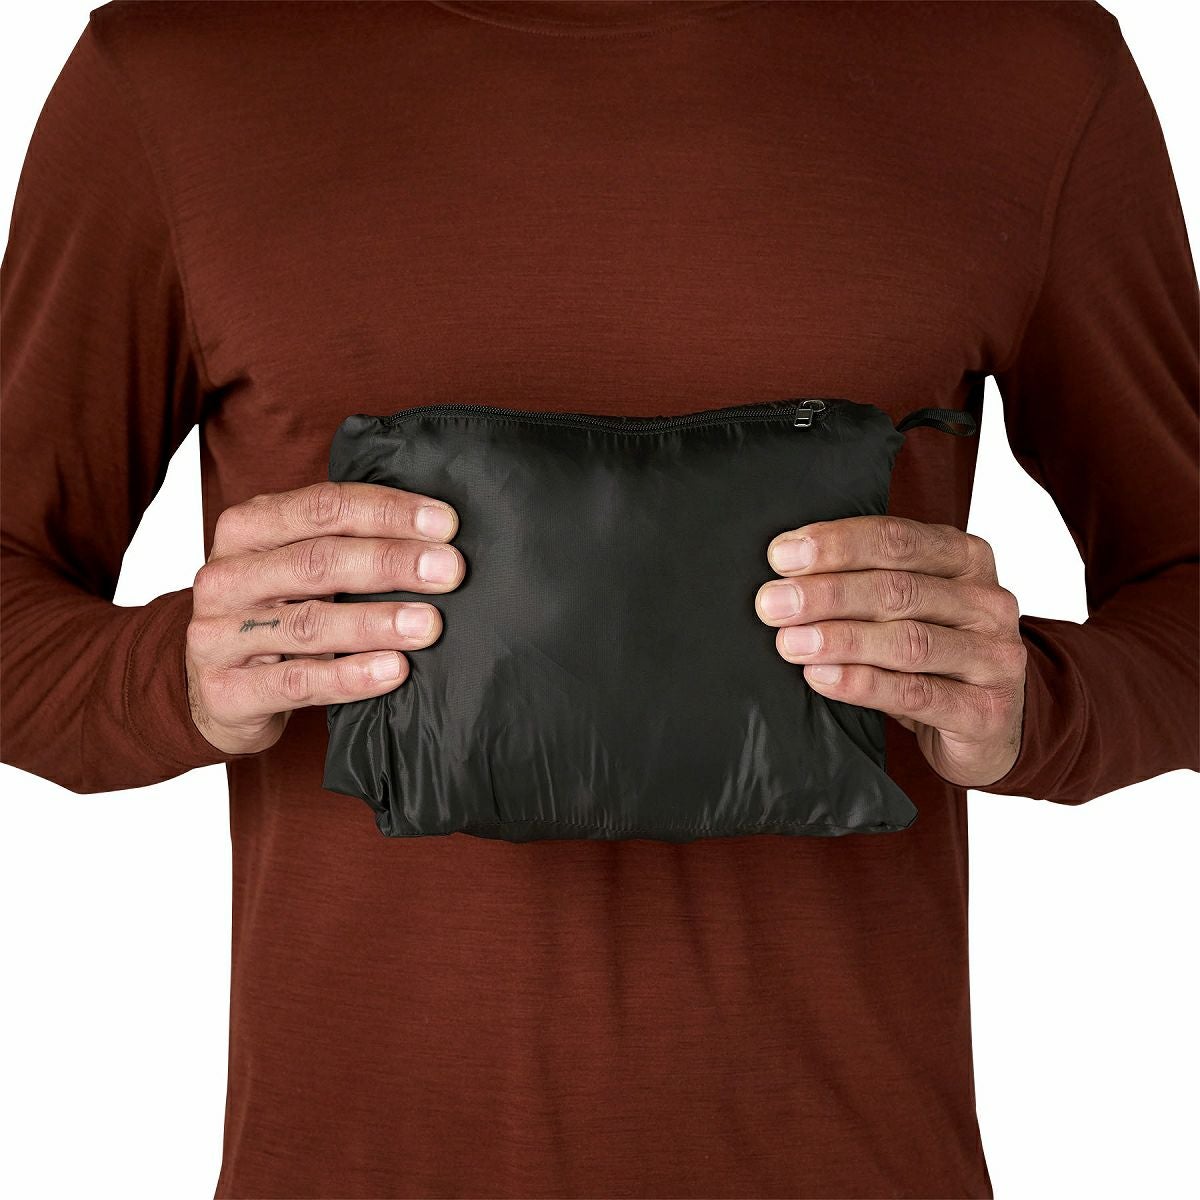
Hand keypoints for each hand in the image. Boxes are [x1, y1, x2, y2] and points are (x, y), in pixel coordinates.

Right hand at [186, 482, 463, 754]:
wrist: (217, 692)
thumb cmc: (277, 615)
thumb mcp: (297, 568)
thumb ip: (347, 544)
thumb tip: (438, 536)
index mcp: (246, 528)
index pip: (322, 507)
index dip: (387, 512)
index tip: (446, 525)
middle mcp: (226, 576)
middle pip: (317, 561)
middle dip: (391, 563)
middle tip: (450, 571)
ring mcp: (217, 636)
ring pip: (309, 623)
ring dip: (377, 622)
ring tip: (429, 624)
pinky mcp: (226, 692)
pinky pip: (298, 682)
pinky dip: (351, 676)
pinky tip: (395, 670)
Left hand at [754, 515, 1026, 787]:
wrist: (988, 725)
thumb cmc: (933, 655)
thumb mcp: (909, 607)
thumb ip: (864, 582)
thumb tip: (786, 573)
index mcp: (965, 559)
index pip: (897, 540)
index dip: (836, 545)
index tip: (781, 556)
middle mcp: (986, 602)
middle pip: (898, 589)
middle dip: (827, 594)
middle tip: (772, 602)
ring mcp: (993, 657)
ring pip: (907, 641)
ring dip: (839, 639)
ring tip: (789, 642)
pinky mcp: (985, 710)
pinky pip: (915, 694)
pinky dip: (861, 684)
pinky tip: (821, 677)